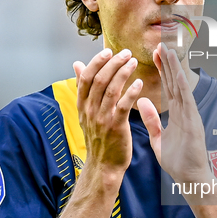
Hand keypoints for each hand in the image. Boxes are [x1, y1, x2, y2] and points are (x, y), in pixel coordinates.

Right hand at [73, 48, 142, 177]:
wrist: (103, 165)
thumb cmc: (98, 137)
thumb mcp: (85, 112)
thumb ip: (83, 88)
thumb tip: (77, 65)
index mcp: (82, 105)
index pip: (86, 78)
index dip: (96, 62)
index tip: (108, 51)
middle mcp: (90, 111)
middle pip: (99, 80)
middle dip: (113, 63)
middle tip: (126, 53)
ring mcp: (102, 119)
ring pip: (111, 90)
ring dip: (123, 73)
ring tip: (133, 62)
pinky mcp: (116, 127)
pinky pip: (123, 106)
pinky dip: (131, 92)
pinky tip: (139, 82)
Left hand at [137, 43, 210, 183]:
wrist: (190, 178)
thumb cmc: (178, 161)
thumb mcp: (159, 138)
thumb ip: (152, 120)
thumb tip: (141, 101)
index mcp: (176, 114)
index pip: (168, 87)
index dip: (162, 70)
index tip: (156, 54)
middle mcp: (184, 111)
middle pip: (174, 82)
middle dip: (168, 63)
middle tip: (161, 44)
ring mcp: (190, 115)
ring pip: (181, 87)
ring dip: (175, 68)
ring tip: (168, 50)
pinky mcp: (193, 122)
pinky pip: (187, 101)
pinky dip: (183, 86)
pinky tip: (178, 73)